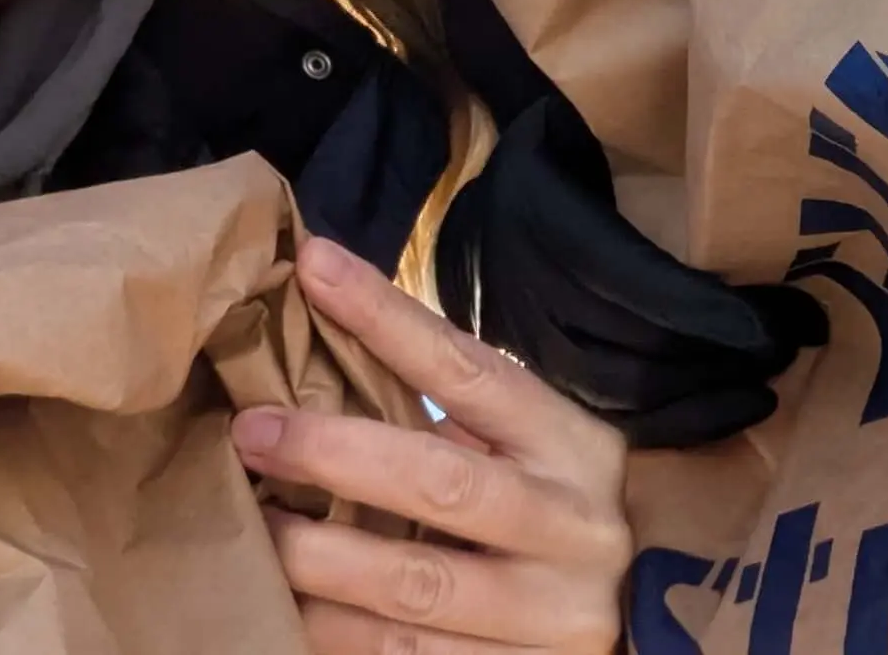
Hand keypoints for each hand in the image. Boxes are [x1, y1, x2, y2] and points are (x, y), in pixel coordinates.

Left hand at [237, 236, 632, 653]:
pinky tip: (287, 608)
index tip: (313, 269)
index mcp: (575, 448)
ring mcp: (552, 620)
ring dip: (317, 561)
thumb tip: (327, 329)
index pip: (471, 370)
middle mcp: (573, 531)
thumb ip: (452, 413)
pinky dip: (336, 635)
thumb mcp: (531, 452)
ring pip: (414, 592)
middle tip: (253, 433)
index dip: (388, 318)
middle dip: (335, 454)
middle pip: (443, 483)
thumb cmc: (552, 516)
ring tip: (255, 531)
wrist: (634, 624)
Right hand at [439, 97, 824, 448]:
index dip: (705, 313)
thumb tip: (747, 179)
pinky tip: (730, 413)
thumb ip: (645, 151)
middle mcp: (526, 291)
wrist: (483, 195)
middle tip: (790, 347)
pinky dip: (673, 424)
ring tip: (770, 382)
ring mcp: (524, 341)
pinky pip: (608, 418)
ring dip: (702, 396)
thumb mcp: (581, 132)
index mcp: (542, 219)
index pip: (632, 285)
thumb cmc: (557, 153)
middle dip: (717, 359)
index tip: (773, 322)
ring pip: (619, 394)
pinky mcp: (536, 375)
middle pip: (630, 351)